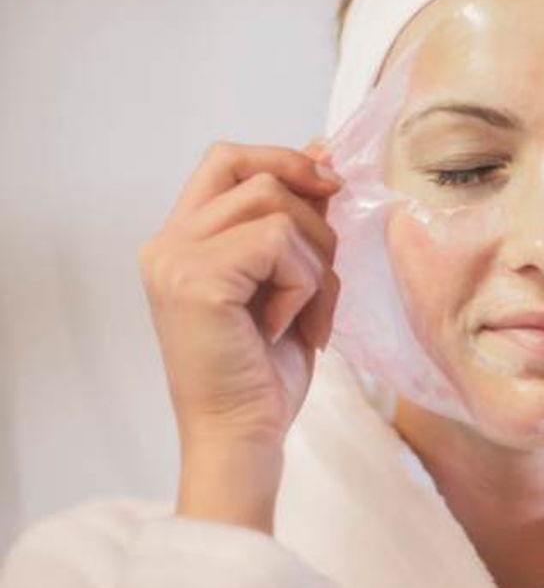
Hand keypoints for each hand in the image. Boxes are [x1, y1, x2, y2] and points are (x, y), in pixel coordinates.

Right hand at [137, 140, 341, 528]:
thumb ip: (295, 218)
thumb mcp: (289, 277)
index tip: (330, 184)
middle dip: (314, 222)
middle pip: (258, 176)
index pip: (227, 159)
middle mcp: (168, 243)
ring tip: (305, 314)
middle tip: (321, 279)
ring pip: (276, 206)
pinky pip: (278, 242)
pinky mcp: (196, 278)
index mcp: (183, 239)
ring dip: (314, 262)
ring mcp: (175, 258)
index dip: (283, 159)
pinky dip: (303, 284)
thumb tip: (324, 153)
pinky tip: (287, 326)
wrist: (243, 434)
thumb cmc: (266, 368)